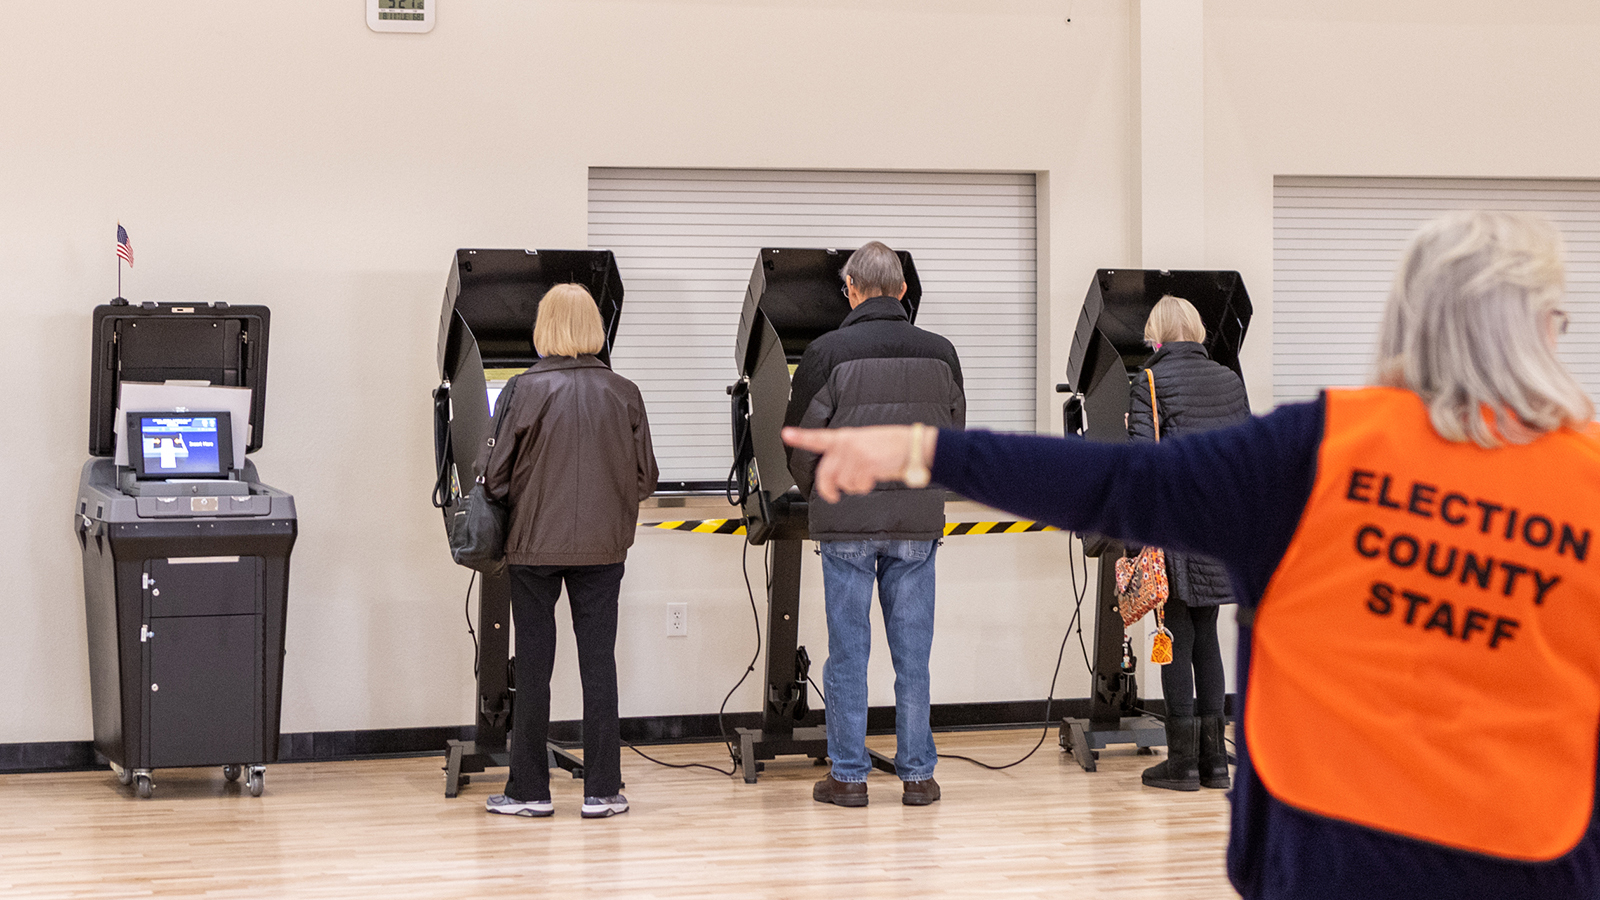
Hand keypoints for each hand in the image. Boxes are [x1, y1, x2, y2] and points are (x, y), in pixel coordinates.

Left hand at [781, 425, 930, 502]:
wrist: (912, 447)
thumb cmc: (892, 446)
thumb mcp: (865, 443)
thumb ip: (847, 454)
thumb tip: (837, 474)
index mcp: (845, 437)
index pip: (818, 437)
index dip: (800, 437)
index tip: (786, 434)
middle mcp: (847, 444)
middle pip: (826, 473)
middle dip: (828, 489)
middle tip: (833, 496)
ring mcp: (855, 454)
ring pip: (843, 483)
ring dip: (854, 486)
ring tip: (867, 478)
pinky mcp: (865, 464)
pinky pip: (857, 486)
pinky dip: (864, 488)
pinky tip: (873, 478)